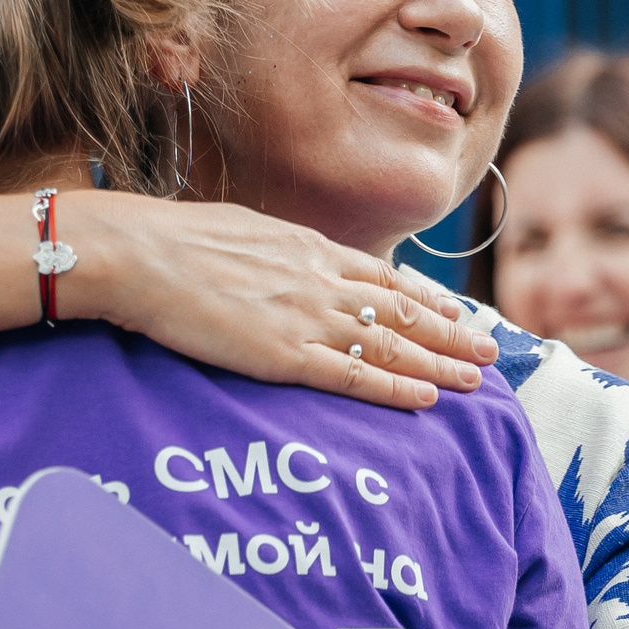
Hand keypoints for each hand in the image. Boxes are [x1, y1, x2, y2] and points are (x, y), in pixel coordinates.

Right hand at [67, 195, 497, 411]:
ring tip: (476, 378)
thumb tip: (278, 262)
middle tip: (489, 349)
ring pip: (391, 342)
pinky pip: (353, 374)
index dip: (425, 296)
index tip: (454, 310)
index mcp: (307, 246)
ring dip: (438, 362)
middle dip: (450, 331)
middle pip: (402, 308)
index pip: (382, 274)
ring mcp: (306, 317)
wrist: (140, 254)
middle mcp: (319, 278)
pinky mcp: (284, 354)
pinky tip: (425, 398)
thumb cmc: (171, 241)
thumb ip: (273, 252)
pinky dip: (394, 387)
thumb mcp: (238, 231)